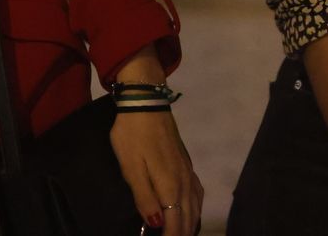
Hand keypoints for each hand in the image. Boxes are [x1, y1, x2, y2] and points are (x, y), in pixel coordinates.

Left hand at [110, 110, 201, 233]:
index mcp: (170, 187)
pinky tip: (190, 212)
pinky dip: (195, 210)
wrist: (146, 104)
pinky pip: (197, 196)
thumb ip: (143, 197)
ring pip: (195, 208)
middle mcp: (185, 184)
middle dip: (181, 234)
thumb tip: (157, 223)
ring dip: (189, 225)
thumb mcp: (130, 166)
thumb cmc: (132, 136)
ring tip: (180, 234)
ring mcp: (189, 173)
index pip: (175, 223)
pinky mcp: (188, 165)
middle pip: (188, 219)